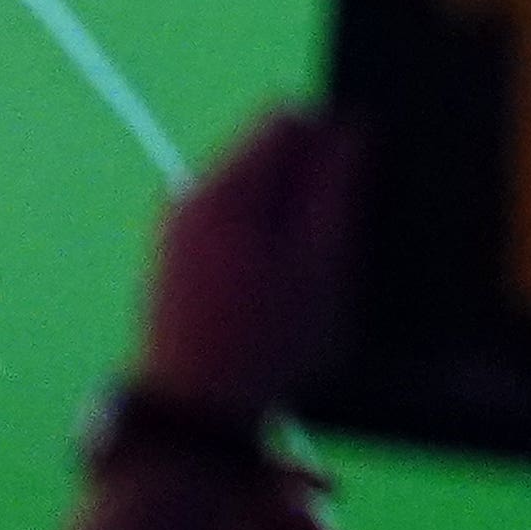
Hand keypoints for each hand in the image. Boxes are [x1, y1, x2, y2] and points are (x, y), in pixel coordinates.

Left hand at [137, 110, 354, 417]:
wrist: (194, 414)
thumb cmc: (271, 342)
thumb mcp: (323, 265)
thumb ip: (336, 186)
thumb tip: (351, 125)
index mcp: (225, 188)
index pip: (286, 115)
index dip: (333, 136)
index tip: (357, 188)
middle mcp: (189, 193)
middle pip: (266, 146)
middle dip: (309, 174)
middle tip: (334, 238)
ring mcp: (175, 226)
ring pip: (251, 183)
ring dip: (287, 207)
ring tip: (304, 269)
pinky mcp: (173, 255)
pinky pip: (231, 214)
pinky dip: (261, 232)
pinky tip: (273, 283)